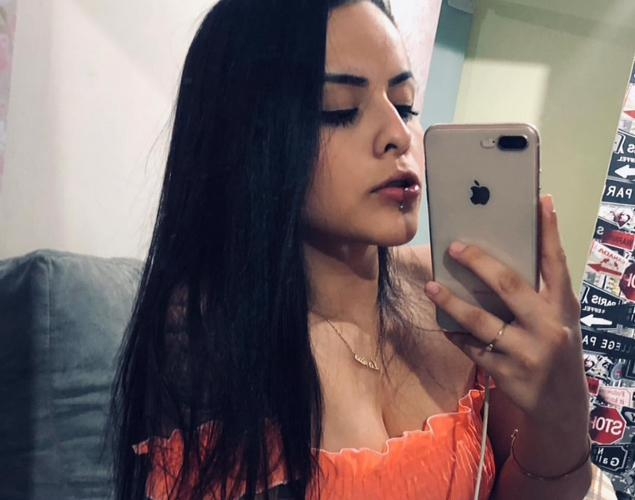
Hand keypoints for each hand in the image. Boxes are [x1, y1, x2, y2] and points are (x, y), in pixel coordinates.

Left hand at [423, 195, 588, 431]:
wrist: (563, 407)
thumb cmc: (556, 350)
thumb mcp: (558, 321)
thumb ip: (539, 294)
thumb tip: (498, 260)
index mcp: (563, 307)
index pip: (556, 262)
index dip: (549, 231)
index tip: (540, 200)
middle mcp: (548, 327)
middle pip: (509, 285)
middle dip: (479, 263)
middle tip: (454, 247)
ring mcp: (527, 352)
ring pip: (481, 320)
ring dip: (452, 301)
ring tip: (431, 285)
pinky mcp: (506, 373)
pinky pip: (472, 347)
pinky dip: (455, 333)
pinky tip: (442, 323)